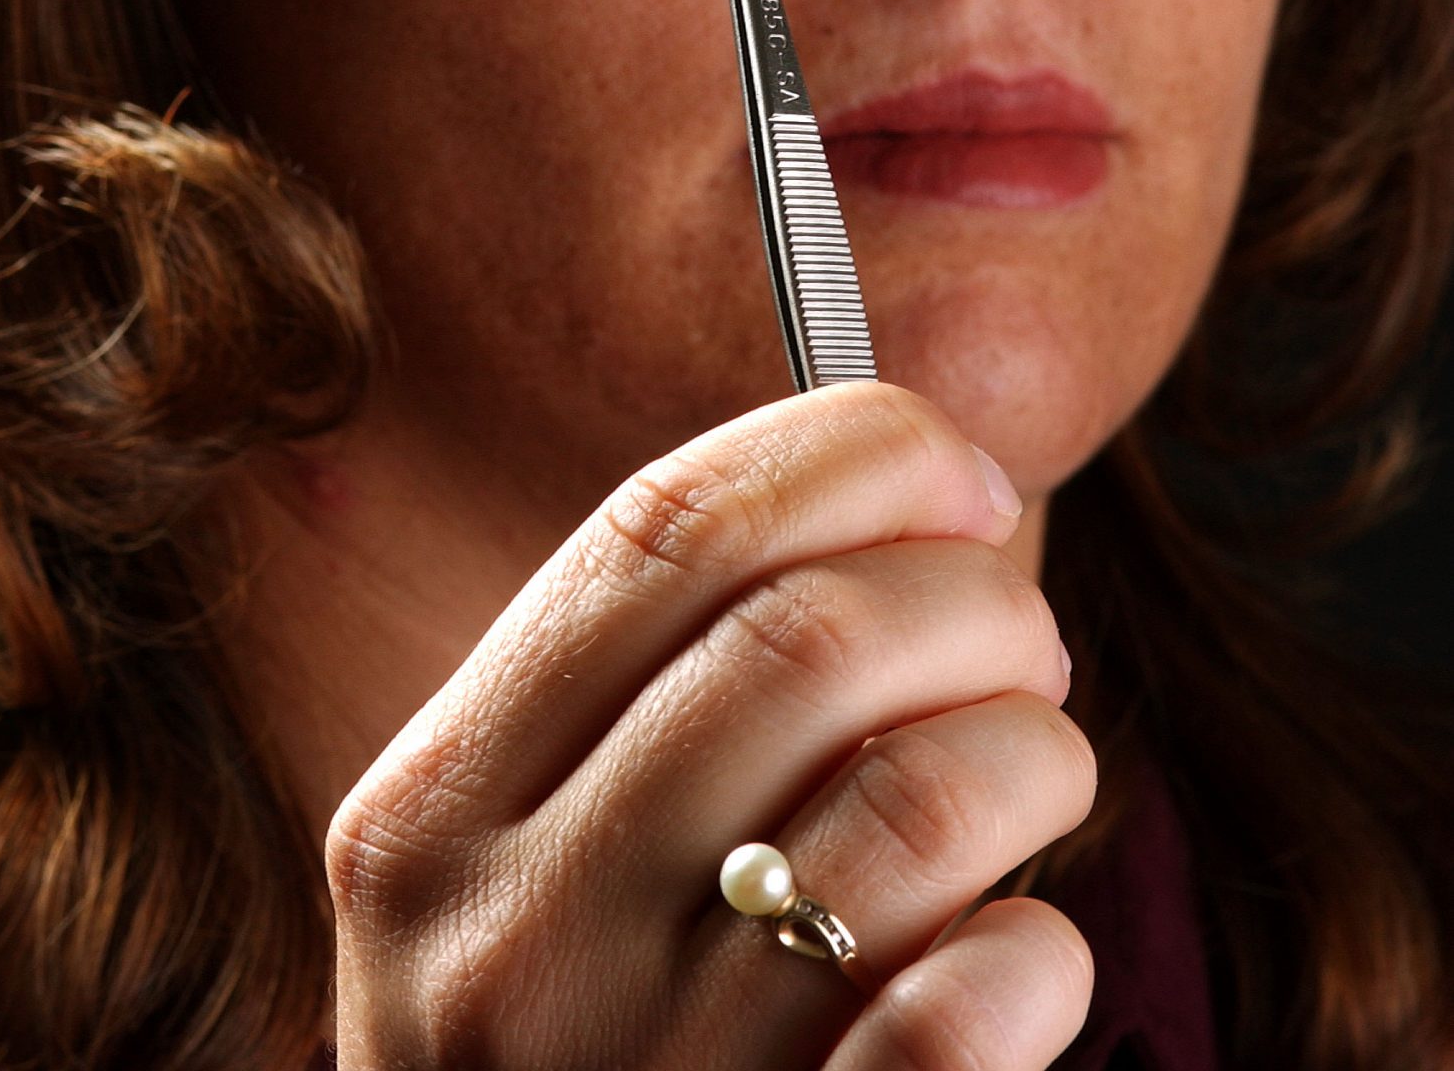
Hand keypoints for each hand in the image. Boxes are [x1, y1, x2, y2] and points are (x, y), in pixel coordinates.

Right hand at [328, 380, 1095, 1067]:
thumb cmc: (577, 1064)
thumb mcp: (522, 883)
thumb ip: (649, 696)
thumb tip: (900, 482)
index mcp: (427, 815)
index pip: (655, 529)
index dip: (840, 453)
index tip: (951, 459)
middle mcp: (507, 944)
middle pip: (804, 637)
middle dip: (971, 597)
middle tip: (1020, 641)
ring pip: (914, 799)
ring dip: (1033, 754)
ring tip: (1036, 777)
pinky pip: (967, 1014)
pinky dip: (1037, 951)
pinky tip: (1016, 957)